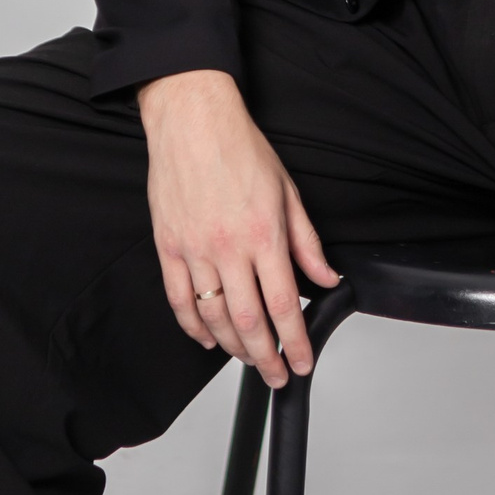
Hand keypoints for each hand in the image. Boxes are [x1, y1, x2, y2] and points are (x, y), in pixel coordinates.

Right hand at [136, 69, 339, 385]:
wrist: (191, 119)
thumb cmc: (239, 147)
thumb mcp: (288, 191)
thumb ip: (307, 241)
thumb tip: (326, 276)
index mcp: (263, 233)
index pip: (285, 304)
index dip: (296, 342)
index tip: (303, 362)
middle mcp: (228, 247)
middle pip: (249, 321)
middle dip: (266, 358)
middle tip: (277, 375)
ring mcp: (194, 249)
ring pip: (213, 317)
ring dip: (233, 347)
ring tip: (249, 358)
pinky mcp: (168, 246)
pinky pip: (179, 300)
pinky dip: (193, 327)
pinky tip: (208, 338)